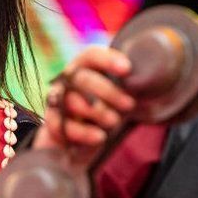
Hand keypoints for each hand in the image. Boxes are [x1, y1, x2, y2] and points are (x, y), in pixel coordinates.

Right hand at [33, 46, 135, 162]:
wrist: (81, 141)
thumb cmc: (106, 112)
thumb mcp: (119, 99)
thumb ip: (127, 89)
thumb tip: (145, 85)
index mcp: (84, 68)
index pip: (91, 56)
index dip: (108, 60)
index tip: (127, 70)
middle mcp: (67, 81)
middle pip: (82, 78)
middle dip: (107, 91)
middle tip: (129, 105)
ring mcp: (57, 102)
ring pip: (72, 101)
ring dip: (96, 111)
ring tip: (115, 122)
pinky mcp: (52, 123)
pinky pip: (61, 125)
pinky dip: (82, 132)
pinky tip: (99, 137)